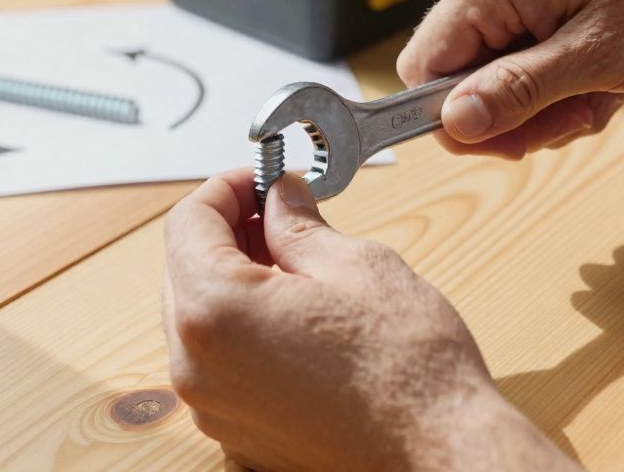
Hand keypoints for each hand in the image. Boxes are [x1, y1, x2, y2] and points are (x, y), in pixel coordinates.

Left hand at [162, 170, 578, 470]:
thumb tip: (278, 197)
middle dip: (227, 232)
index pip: (187, 223)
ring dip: (234, 279)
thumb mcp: (355, 264)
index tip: (260, 178)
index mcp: (216, 311)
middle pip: (183, 270)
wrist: (440, 453)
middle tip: (281, 213)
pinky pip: (218, 363)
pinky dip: (243, 328)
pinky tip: (295, 314)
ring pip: (197, 318)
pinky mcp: (236, 433)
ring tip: (296, 263)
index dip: (225, 188)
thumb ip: (297, 223)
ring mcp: (212, 407)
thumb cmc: (408, 369)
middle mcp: (196, 366)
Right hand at [398, 0, 623, 157]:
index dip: (455, 115)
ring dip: (545, 108)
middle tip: (575, 117)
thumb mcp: (595, 56)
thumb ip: (517, 91)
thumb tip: (454, 122)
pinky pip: (518, 71)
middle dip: (516, 114)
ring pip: (492, 85)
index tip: (510, 138)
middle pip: (458, 82)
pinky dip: (558, 91)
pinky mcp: (529, 9)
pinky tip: (600, 83)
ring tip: (599, 94)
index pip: (423, 66)